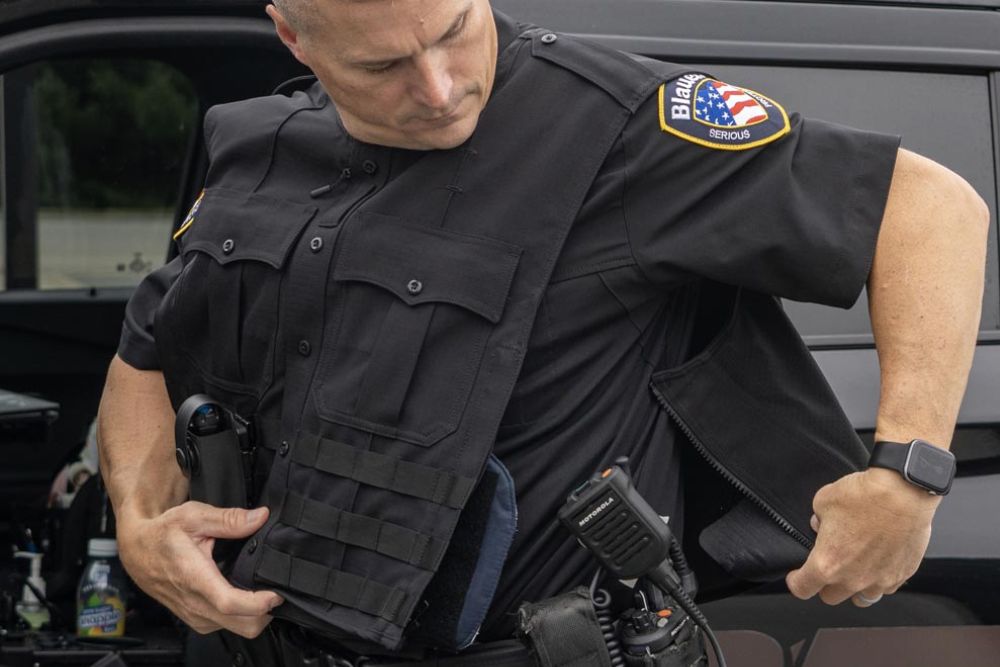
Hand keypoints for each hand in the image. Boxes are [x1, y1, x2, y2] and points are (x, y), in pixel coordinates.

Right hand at [117, 502, 282, 637]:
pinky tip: (243, 597)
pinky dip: (240, 617)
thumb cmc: (163, 533)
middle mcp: (195, 602)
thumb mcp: (194, 516)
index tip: (276, 593)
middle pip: (241, 625)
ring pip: (235, 629)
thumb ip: (229, 518)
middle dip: (265, 614)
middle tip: (276, 591)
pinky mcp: (195, 618)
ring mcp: (194, 614)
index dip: (259, 603)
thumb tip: (260, 517)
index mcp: (195, 577)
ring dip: (254, 616)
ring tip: (261, 592)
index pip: (230, 603)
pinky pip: (224, 627)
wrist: (137, 549)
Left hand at [785, 468, 939, 606]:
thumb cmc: (863, 496)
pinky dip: (879, 580)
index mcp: (826, 563)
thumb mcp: (823, 502)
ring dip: (853, 588)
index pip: (802, 588)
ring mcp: (879, 580)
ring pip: (861, 599)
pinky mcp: (901, 575)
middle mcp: (852, 578)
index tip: (796, 577)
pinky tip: (877, 564)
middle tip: (827, 568)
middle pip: (831, 597)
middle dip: (825, 585)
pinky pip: (885, 587)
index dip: (796, 582)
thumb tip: (821, 526)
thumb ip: (818, 520)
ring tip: (853, 571)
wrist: (902, 493)